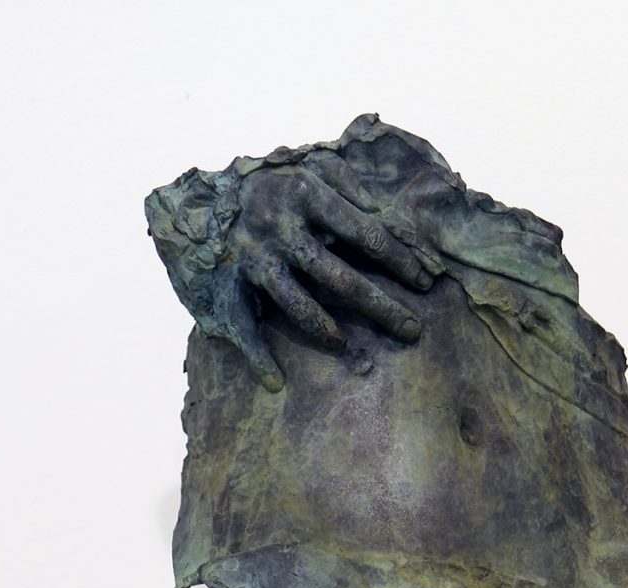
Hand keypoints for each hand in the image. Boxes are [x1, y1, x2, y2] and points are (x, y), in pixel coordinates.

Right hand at [147, 162, 433, 391]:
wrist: (201, 194)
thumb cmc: (273, 184)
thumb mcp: (311, 167)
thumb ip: (349, 182)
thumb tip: (385, 211)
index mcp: (305, 194)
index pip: (364, 233)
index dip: (399, 260)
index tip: (426, 282)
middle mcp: (279, 227)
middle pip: (339, 276)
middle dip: (380, 307)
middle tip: (412, 331)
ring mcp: (255, 258)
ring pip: (295, 302)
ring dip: (324, 329)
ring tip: (346, 346)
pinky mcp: (230, 282)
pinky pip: (243, 323)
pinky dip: (255, 355)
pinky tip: (273, 381)